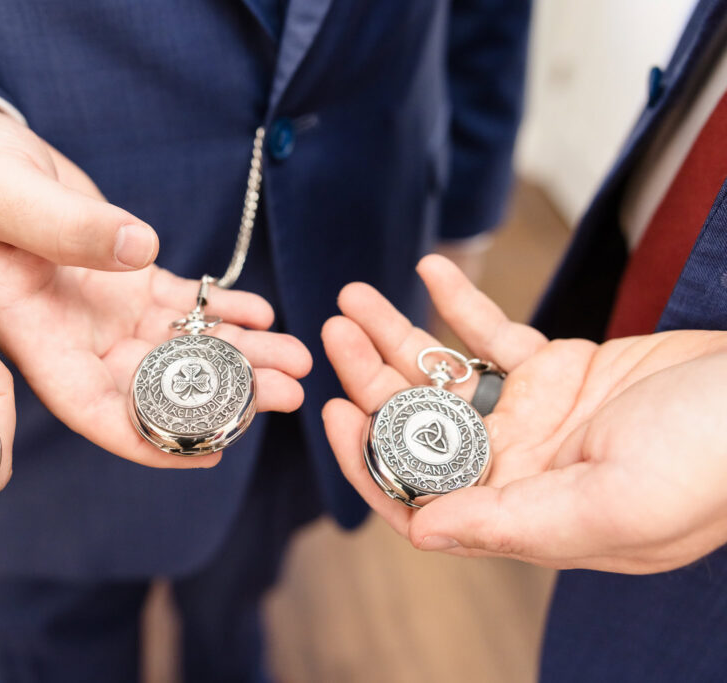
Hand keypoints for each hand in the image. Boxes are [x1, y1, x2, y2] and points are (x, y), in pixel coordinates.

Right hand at [0, 103, 310, 466]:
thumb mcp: (4, 198)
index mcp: (36, 337)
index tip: (208, 453)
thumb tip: (139, 249)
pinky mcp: (129, 279)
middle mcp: (76, 337)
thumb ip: (65, 228)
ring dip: (240, 356)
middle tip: (288, 391)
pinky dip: (224, 310)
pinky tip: (263, 311)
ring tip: (297, 356)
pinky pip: (184, 306)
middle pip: (155, 387)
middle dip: (223, 397)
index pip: (91, 409)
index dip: (147, 440)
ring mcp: (107, 311)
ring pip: (180, 349)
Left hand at [322, 255, 726, 573]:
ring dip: (398, 336)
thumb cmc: (713, 463)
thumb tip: (422, 530)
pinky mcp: (558, 369)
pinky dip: (462, 302)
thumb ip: (512, 521)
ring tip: (355, 297)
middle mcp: (517, 467)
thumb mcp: (615, 502)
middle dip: (370, 380)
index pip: (420, 496)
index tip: (335, 413)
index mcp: (523, 512)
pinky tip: (430, 269)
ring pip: (445, 376)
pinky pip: (494, 334)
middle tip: (333, 331)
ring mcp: (534, 415)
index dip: (368, 460)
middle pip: (419, 426)